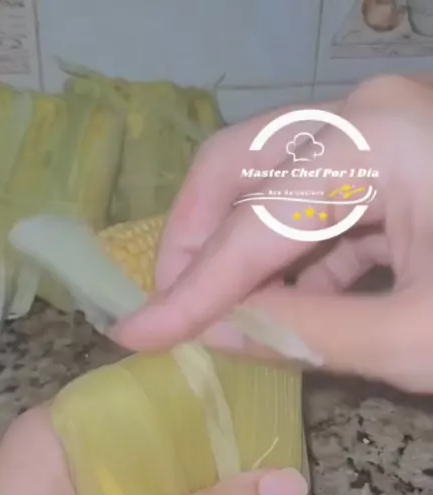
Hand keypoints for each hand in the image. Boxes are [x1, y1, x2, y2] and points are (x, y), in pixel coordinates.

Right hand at [113, 74, 432, 392]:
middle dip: (196, 245)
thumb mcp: (413, 337)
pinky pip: (314, 202)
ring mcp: (380, 129)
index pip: (253, 225)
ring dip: (242, 255)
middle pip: (239, 167)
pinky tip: (284, 306)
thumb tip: (215, 334)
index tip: (133, 335)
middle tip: (174, 311)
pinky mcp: (394, 157)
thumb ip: (308, 336)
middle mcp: (366, 114)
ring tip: (227, 320)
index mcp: (375, 142)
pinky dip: (290, 257)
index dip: (191, 291)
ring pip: (271, 184)